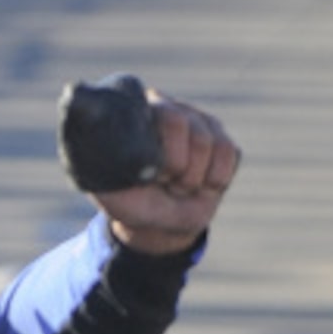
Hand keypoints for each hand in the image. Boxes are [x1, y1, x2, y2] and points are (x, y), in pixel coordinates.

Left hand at [96, 91, 240, 255]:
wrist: (157, 224)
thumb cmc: (131, 201)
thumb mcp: (110, 188)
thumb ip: (105, 163)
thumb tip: (111, 135)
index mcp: (141, 113)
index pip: (166, 116)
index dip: (165, 156)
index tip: (153, 177)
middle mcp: (170, 108)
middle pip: (189, 127)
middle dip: (177, 169)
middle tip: (163, 183)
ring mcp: (199, 121)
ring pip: (210, 144)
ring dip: (191, 179)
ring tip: (176, 186)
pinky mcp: (222, 139)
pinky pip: (228, 156)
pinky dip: (213, 181)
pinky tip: (198, 185)